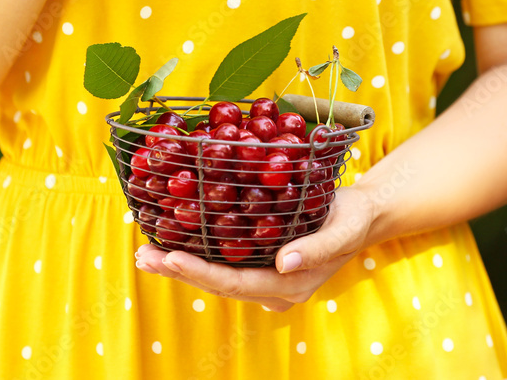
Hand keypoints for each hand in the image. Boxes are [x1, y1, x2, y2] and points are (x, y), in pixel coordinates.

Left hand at [134, 186, 377, 312]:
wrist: (361, 216)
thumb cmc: (354, 218)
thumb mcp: (343, 227)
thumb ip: (317, 248)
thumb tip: (283, 263)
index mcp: (291, 286)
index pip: (237, 284)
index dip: (202, 273)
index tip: (174, 257)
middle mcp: (273, 290)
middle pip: (218, 285)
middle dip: (180, 272)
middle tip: (145, 255)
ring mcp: (265, 281)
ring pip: (216, 278)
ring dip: (180, 267)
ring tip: (146, 254)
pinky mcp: (259, 265)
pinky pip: (223, 265)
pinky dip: (196, 257)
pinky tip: (172, 245)